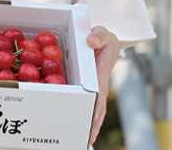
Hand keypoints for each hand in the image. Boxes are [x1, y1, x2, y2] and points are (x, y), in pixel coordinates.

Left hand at [86, 26, 120, 144]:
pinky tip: (67, 121)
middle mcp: (97, 85)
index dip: (95, 110)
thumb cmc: (104, 38)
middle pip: (95, 109)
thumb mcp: (104, 33)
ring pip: (88, 108)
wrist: (102, 40)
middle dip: (91, 124)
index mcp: (101, 75)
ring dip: (84, 122)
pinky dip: (75, 110)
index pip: (99, 96)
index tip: (91, 123)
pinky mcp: (84, 86)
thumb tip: (91, 42)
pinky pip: (79, 99)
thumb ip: (99, 35)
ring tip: (77, 139)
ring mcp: (91, 87)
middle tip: (84, 140)